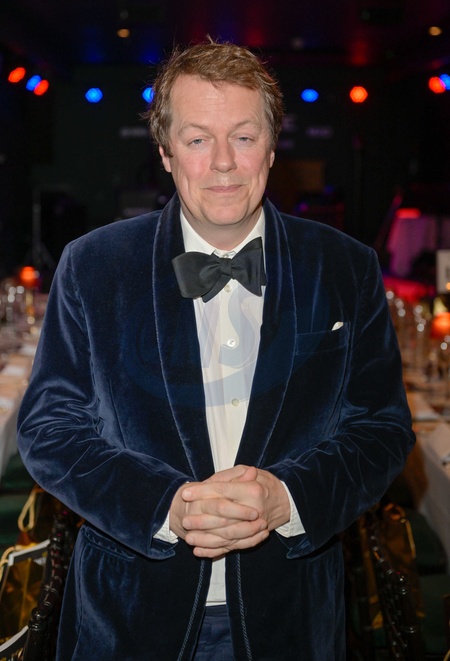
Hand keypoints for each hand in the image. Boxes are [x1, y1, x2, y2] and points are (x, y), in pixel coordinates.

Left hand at [169, 465, 289, 557]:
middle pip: (223, 516)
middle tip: (185, 521)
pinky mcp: (251, 538)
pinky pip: (232, 547)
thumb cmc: (263, 483)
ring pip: (226, 536)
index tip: (185, 493)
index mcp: (252, 490)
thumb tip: (207, 481)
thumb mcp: (249, 472)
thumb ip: (230, 477)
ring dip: (206, 539)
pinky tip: (200, 551)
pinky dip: (215, 551)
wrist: (284, 500)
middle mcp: (254, 510)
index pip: (222, 491)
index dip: (202, 492)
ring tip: (189, 538)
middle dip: (202, 520)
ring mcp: (254, 527)